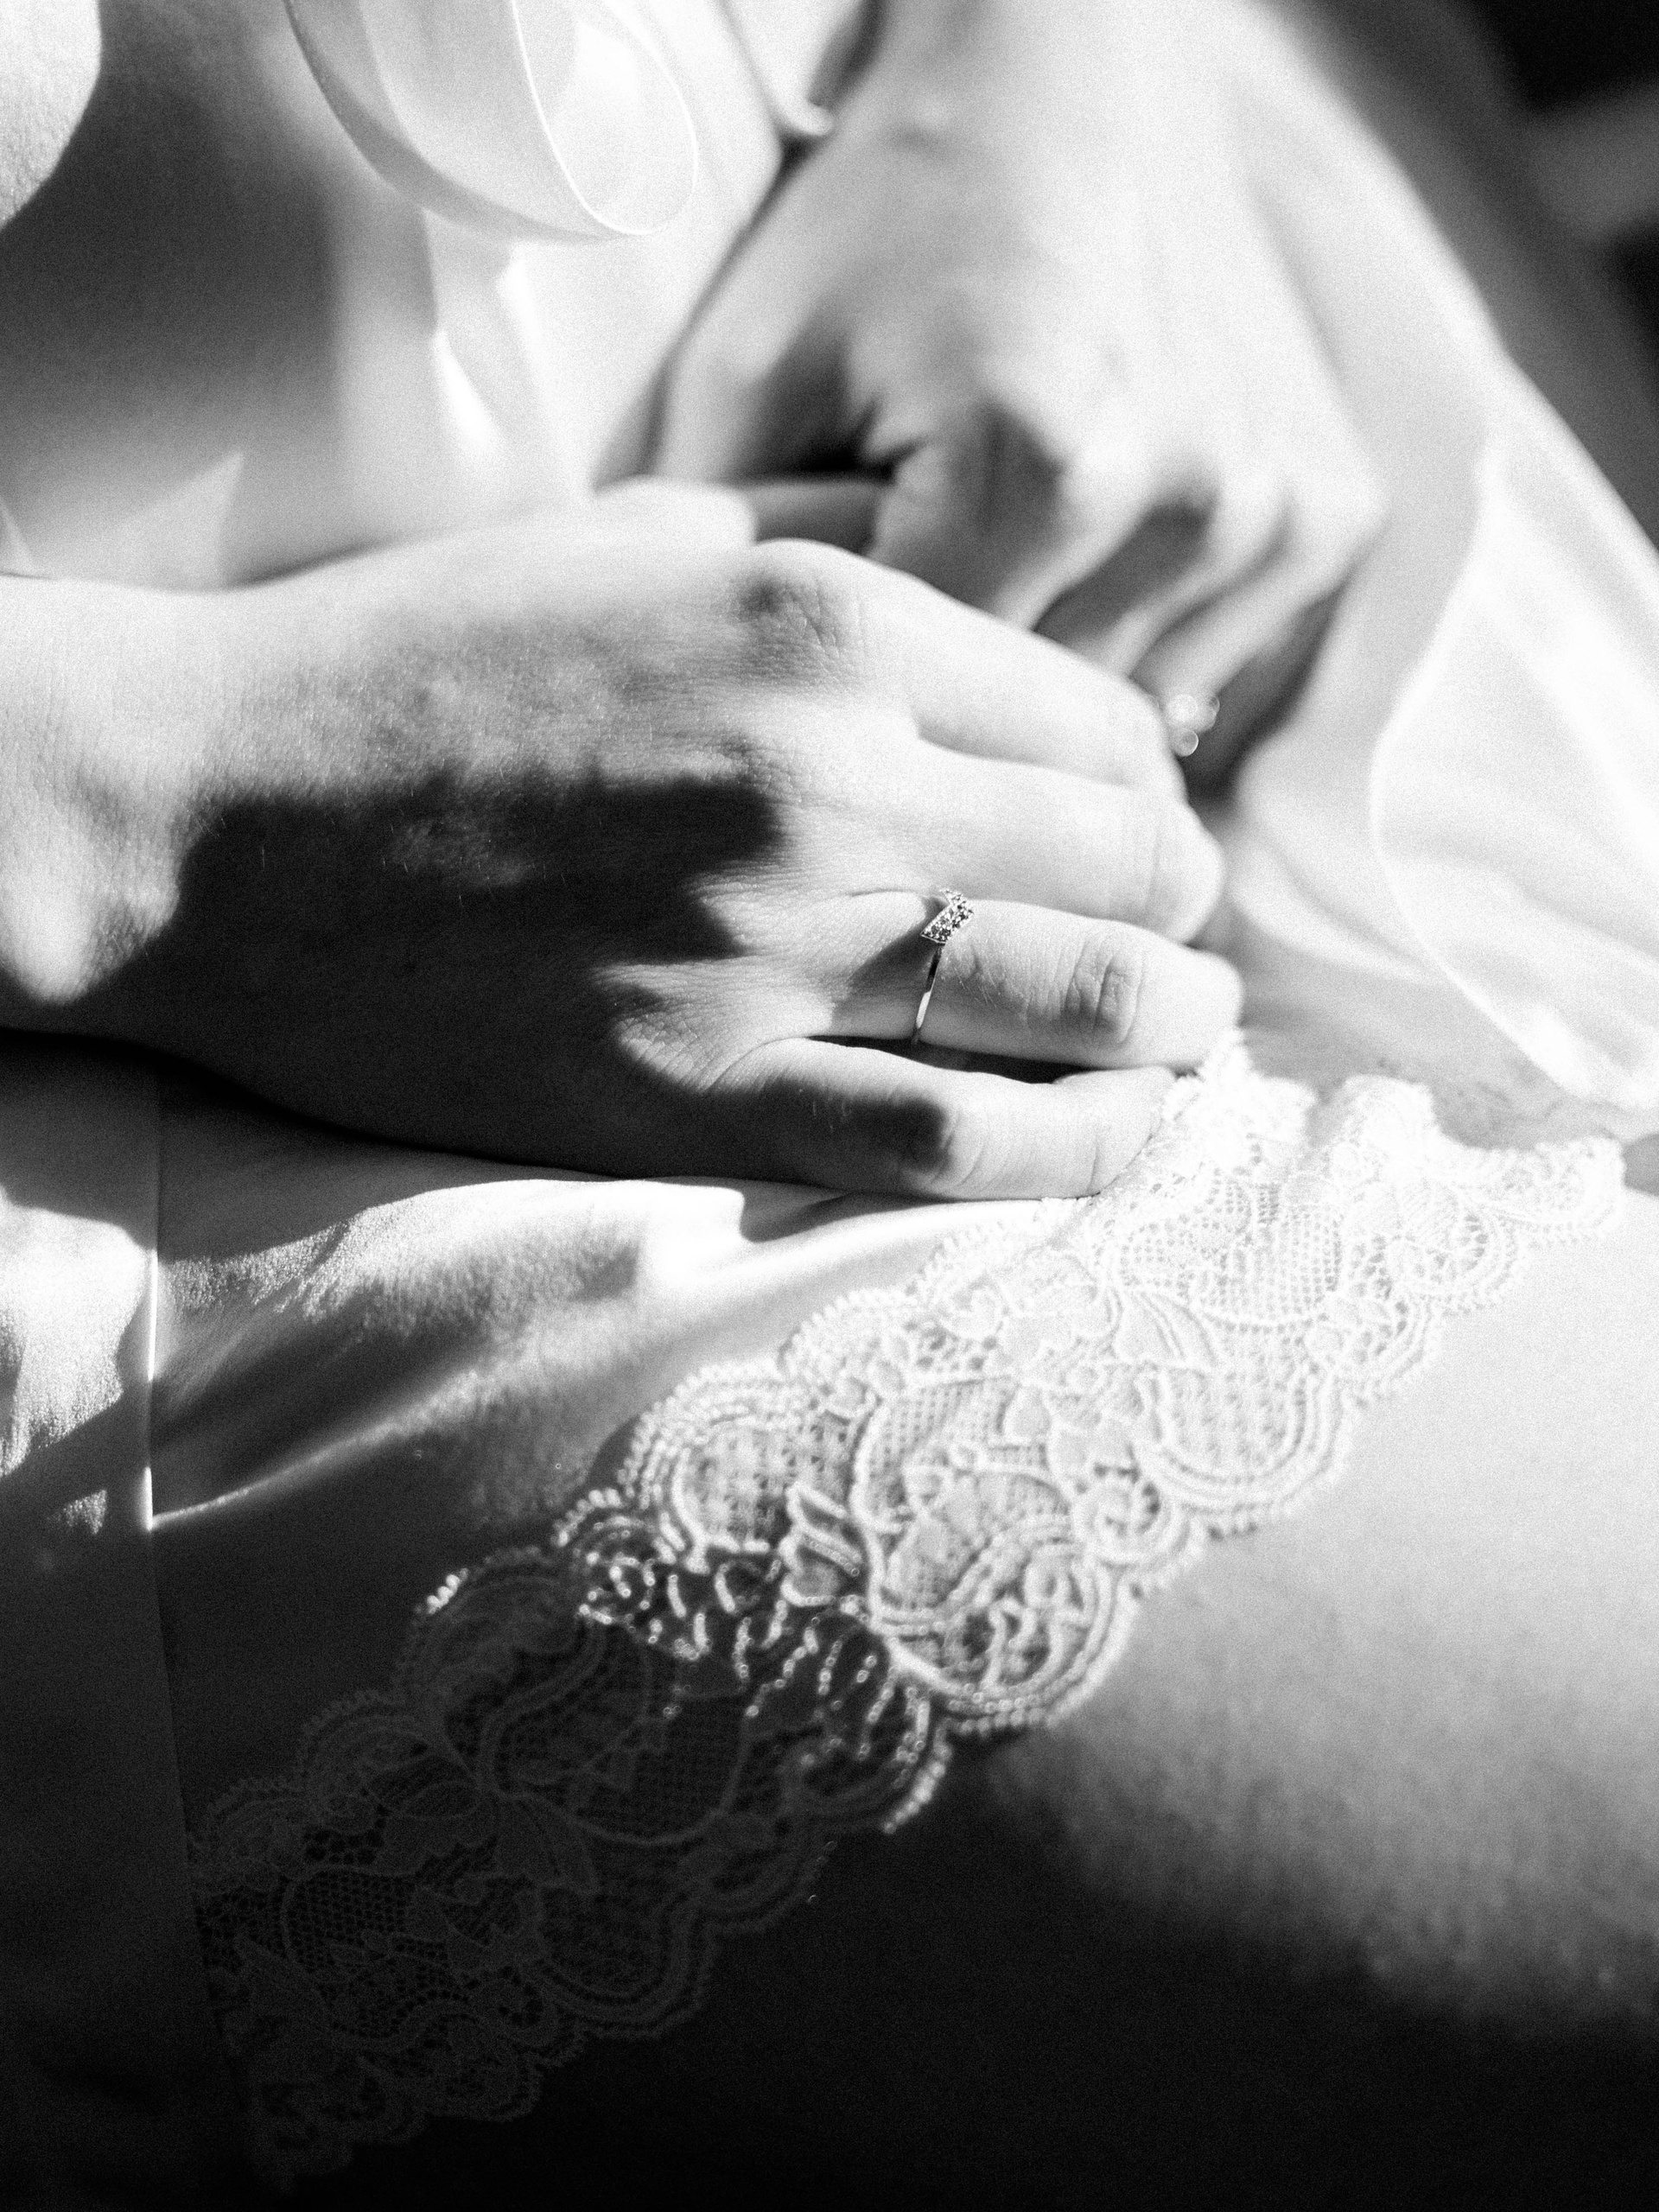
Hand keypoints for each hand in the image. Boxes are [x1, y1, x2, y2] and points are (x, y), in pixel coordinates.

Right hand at [1, 485, 1237, 1197]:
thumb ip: (826, 550)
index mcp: (823, 625)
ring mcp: (766, 943)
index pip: (1098, 725)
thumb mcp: (638, 539)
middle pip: (1124, 862)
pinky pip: (954, 1142)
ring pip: (1076, 1003)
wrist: (207, 814)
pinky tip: (1124, 1139)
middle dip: (1180, 908)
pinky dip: (1078, 1152)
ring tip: (1184, 1041)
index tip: (1137, 830)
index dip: (1150, 790)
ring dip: (1172, 1030)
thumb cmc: (413, 663)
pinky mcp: (695, 1089)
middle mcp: (825, 776)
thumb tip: (981, 597)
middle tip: (1176, 942)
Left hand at [658, 0, 1385, 777]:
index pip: (933, 710)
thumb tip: (725, 724)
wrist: (1057, 67)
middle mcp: (1193, 499)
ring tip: (1005, 566)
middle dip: (961, 694)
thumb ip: (725, 566)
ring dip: (1058, 670)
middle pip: (1039, 723)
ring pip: (1132, 709)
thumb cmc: (879, 218)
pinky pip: (1219, 660)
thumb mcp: (747, 375)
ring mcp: (1282, 510)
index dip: (864, 694)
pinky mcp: (1337, 511)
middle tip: (911, 608)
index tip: (826, 655)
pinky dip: (1144, 637)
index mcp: (1042, 469)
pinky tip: (1090, 556)